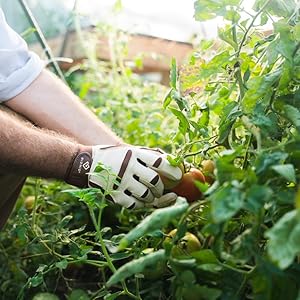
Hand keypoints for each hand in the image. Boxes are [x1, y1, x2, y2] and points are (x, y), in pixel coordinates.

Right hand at [65, 145, 182, 208]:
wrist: (87, 164)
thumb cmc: (116, 157)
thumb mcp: (131, 150)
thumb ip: (151, 155)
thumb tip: (176, 162)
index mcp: (134, 153)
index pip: (159, 162)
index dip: (173, 170)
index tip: (179, 176)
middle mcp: (128, 166)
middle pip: (155, 182)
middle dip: (162, 189)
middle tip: (163, 190)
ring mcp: (120, 182)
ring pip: (146, 196)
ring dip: (153, 199)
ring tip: (151, 196)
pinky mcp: (114, 195)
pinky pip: (134, 205)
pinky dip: (141, 205)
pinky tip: (141, 201)